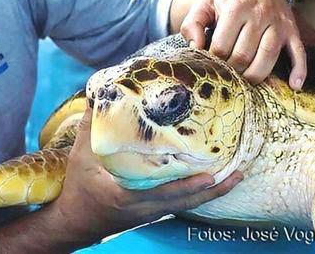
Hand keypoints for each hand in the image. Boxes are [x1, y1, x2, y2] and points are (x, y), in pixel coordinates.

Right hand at [47, 106, 242, 246]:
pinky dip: (197, 192)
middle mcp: (147, 208)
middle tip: (239, 172)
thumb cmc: (79, 189)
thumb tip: (98, 93)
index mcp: (129, 195)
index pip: (165, 192)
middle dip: (215, 188)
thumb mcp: (81, 156)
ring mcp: (152, 213)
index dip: (190, 185)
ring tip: (234, 175)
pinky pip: (181, 203)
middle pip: (187, 201)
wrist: (75, 221)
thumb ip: (90, 125)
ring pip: (188, 204)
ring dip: (212, 192)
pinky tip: (209, 180)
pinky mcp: (153, 213)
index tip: (211, 174)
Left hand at [180, 0, 305, 89]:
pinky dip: (299, 70)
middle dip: (232, 70)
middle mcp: (259, 14)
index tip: (210, 64)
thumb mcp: (205, 3)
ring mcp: (278, 23)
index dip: (214, 60)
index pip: (222, 45)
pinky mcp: (292, 30)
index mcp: (235, 7)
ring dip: (255, 75)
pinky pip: (298, 52)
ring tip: (245, 82)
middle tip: (225, 74)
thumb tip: (195, 48)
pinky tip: (294, 86)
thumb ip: (192, 24)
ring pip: (268, 56)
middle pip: (243, 54)